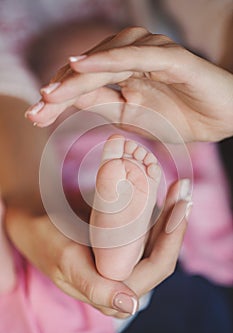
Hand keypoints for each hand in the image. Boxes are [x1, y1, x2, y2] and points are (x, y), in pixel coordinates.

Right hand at [5, 179, 191, 317]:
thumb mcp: (67, 263)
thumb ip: (96, 288)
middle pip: (162, 251)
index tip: (180, 207)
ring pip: (158, 240)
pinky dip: (158, 211)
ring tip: (179, 188)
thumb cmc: (47, 243)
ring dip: (170, 213)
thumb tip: (130, 304)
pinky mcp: (123, 245)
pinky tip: (164, 194)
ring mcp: (125, 261)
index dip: (173, 239)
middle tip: (182, 190)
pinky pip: (147, 230)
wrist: (34, 226)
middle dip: (176, 221)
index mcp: (114, 293)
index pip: (156, 268)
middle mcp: (125, 279)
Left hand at [26, 26, 232, 141]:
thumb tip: (71, 101)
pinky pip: (137, 56)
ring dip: (78, 76)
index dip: (59, 98)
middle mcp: (134, 59)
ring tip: (51, 94)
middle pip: (90, 69)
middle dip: (60, 89)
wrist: (222, 119)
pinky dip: (109, 59)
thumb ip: (105, 105)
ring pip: (108, 59)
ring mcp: (153, 55)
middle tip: (36, 110)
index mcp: (124, 74)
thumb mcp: (134, 119)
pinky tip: (82, 65)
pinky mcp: (172, 57)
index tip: (35, 117)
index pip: (85, 83)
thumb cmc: (180, 118)